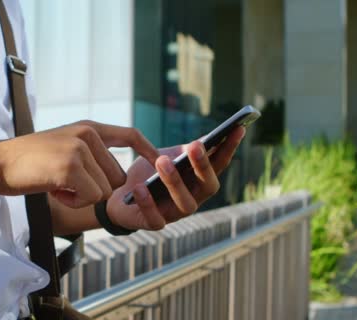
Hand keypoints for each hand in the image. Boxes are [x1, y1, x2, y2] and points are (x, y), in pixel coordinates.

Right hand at [0, 121, 158, 207]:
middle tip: (67, 184)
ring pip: (103, 190)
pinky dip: (73, 202)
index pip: (129, 135)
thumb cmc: (30, 161)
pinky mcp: (71, 167)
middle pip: (117, 177)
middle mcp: (87, 135)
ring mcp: (79, 149)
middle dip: (96, 189)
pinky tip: (54, 190)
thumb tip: (115, 181)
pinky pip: (90, 197)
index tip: (158, 162)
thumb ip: (89, 154)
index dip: (147, 150)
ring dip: (81, 197)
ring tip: (57, 184)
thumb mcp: (64, 146)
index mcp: (88, 128)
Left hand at [106, 127, 245, 229]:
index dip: (229, 149)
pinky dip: (147, 203)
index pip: (218, 165)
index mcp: (197, 181)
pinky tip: (140, 188)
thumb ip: (181, 152)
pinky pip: (155, 218)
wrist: (118, 194)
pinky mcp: (153, 224)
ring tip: (162, 162)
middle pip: (208, 187)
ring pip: (185, 204)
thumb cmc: (146, 174)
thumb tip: (201, 142)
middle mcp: (192, 199)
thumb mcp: (164, 157)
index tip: (238, 128)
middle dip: (203, 166)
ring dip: (175, 182)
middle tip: (196, 146)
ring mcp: (174, 214)